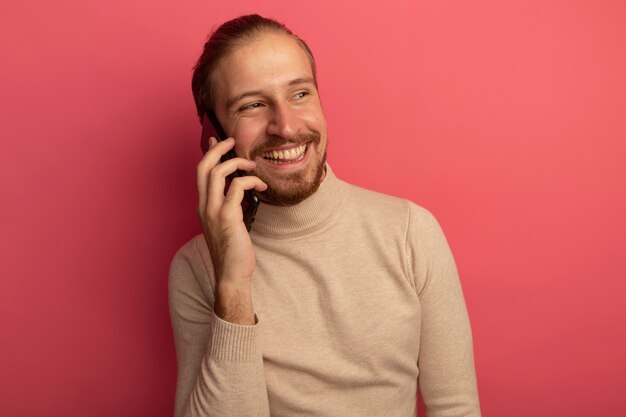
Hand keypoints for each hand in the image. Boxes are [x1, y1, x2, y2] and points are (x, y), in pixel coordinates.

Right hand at [196, 137, 266, 323]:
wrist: (231, 275)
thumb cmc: (233, 252)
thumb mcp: (227, 225)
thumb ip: (229, 207)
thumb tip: (238, 192)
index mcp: (203, 207)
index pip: (200, 173)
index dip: (208, 154)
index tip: (217, 141)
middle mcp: (204, 206)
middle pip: (204, 167)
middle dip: (217, 149)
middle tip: (232, 141)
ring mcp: (213, 211)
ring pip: (217, 173)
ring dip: (236, 162)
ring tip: (251, 164)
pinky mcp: (227, 217)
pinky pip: (237, 187)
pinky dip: (250, 181)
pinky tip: (262, 187)